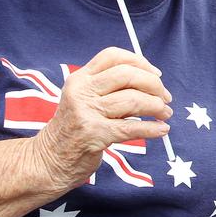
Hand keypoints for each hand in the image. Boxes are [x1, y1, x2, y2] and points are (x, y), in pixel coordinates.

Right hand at [30, 47, 172, 190]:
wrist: (50, 160)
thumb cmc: (75, 128)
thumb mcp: (84, 100)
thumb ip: (110, 89)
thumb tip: (152, 83)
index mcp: (80, 79)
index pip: (113, 56)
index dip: (139, 61)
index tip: (156, 74)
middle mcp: (81, 92)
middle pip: (127, 75)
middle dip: (153, 84)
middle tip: (165, 97)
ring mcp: (87, 113)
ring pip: (133, 100)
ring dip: (157, 107)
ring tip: (165, 114)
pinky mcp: (95, 135)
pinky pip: (132, 128)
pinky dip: (152, 128)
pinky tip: (162, 129)